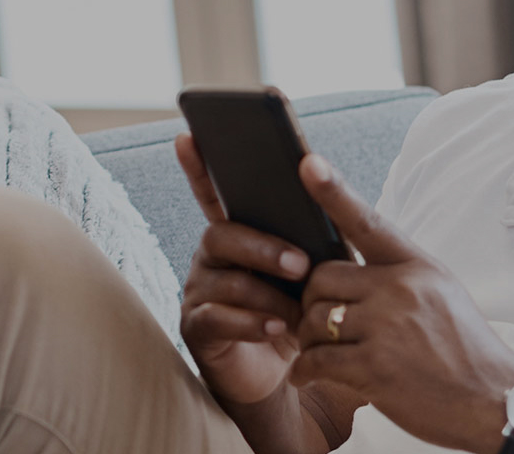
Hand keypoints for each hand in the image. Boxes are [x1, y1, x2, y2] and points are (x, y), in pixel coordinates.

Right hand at [176, 133, 311, 405]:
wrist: (291, 376)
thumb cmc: (303, 312)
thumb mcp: (315, 269)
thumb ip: (313, 232)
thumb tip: (324, 187)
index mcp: (239, 234)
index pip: (214, 193)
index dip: (199, 166)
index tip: (189, 136)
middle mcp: (211, 257)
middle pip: (220, 234)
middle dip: (262, 246)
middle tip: (301, 263)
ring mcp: (200, 291)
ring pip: (223, 278)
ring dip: (265, 291)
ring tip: (298, 308)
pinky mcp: (198, 328)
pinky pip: (217, 317)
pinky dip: (251, 322)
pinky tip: (277, 328)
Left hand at [288, 154, 513, 453]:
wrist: (497, 402)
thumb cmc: (466, 352)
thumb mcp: (443, 295)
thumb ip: (400, 277)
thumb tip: (351, 270)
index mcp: (418, 267)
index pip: (368, 222)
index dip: (334, 192)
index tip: (308, 163)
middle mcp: (401, 290)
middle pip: (322, 278)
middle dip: (312, 302)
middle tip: (318, 324)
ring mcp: (387, 328)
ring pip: (314, 319)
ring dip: (307, 340)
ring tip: (320, 354)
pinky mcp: (375, 368)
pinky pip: (316, 360)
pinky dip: (306, 371)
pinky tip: (309, 377)